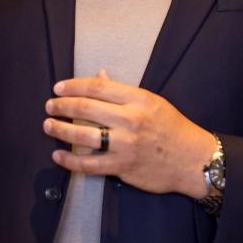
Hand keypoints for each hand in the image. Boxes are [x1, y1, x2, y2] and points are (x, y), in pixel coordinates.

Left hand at [43, 70, 215, 197]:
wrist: (193, 160)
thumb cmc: (172, 128)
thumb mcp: (151, 102)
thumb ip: (122, 91)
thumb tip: (99, 75)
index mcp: (138, 99)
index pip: (97, 87)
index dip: (73, 86)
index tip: (58, 88)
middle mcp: (130, 120)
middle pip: (86, 108)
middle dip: (62, 106)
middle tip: (49, 106)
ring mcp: (126, 144)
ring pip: (84, 136)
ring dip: (61, 130)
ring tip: (48, 126)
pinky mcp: (123, 166)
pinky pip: (90, 164)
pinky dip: (71, 160)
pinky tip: (58, 155)